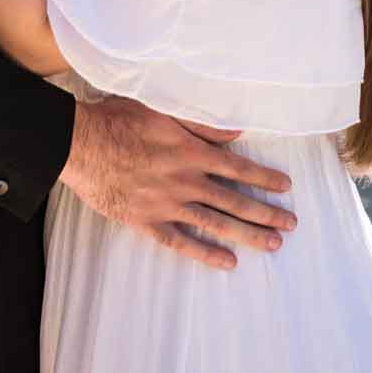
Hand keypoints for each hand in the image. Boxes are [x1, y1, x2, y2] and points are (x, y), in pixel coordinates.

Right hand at [60, 96, 296, 271]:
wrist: (81, 144)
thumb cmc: (118, 119)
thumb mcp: (161, 109)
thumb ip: (201, 122)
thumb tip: (236, 131)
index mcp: (191, 152)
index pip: (237, 168)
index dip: (263, 178)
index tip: (285, 187)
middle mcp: (186, 181)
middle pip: (234, 201)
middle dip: (265, 213)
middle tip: (290, 224)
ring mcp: (168, 205)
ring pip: (215, 223)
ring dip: (246, 234)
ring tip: (271, 244)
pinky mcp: (148, 222)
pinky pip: (182, 242)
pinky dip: (205, 254)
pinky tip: (227, 262)